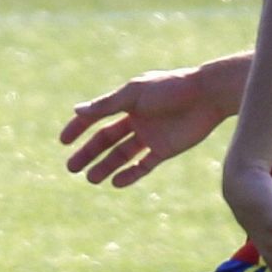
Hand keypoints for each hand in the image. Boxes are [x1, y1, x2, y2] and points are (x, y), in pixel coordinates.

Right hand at [61, 67, 233, 187]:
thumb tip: (76, 110)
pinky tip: (115, 182)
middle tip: (71, 167)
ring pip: (122, 155)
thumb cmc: (170, 88)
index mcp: (127, 102)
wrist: (208, 96)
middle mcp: (136, 120)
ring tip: (90, 179)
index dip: (79, 128)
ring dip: (106, 166)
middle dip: (88, 153)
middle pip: (106, 140)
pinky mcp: (165, 150)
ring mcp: (150, 136)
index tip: (63, 141)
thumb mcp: (134, 95)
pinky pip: (143, 165)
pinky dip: (130, 174)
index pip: (97, 117)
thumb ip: (106, 105)